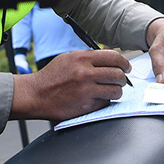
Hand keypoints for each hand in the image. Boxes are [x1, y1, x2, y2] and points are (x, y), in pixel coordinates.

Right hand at [8, 49, 130, 121]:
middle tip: (121, 80)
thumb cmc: (52, 76)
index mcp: (82, 58)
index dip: (124, 63)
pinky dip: (104, 101)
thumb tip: (111, 57)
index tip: (127, 67)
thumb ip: (90, 57)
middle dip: (123, 79)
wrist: (36, 94)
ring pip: (116, 91)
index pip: (114, 57)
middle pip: (118, 75)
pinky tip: (96, 98)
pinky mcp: (86, 106)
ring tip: (109, 90)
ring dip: (116, 91)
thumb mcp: (69, 58)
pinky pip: (105, 103)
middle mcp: (85, 73)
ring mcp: (86, 90)